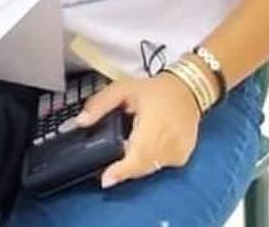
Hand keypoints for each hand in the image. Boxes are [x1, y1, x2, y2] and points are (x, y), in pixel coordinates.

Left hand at [74, 74, 200, 188]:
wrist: (188, 90)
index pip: (137, 155)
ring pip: (149, 169)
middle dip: (123, 168)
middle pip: (140, 166)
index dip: (121, 171)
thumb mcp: (123, 89)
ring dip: (135, 164)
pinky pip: (160, 166)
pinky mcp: (182, 158)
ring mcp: (178, 153)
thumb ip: (100, 104)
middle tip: (111, 163)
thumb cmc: (155, 90)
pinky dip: (148, 161)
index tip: (105, 179)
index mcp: (154, 125)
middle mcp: (168, 143)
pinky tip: (145, 146)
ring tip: (130, 145)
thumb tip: (81, 122)